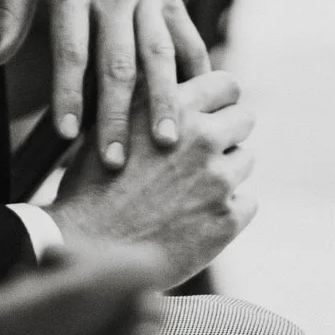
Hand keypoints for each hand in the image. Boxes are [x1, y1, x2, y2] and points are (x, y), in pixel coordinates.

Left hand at [0, 0, 209, 169]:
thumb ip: (11, 8)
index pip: (71, 49)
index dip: (69, 94)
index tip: (67, 136)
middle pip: (118, 63)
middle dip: (118, 116)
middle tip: (117, 161)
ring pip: (159, 53)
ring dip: (165, 100)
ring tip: (170, 140)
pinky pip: (184, 31)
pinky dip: (195, 65)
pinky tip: (201, 97)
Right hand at [52, 70, 256, 288]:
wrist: (87, 249)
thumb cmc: (92, 188)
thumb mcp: (115, 127)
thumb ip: (153, 104)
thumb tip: (180, 91)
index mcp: (174, 107)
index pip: (227, 85)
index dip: (220, 101)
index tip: (210, 116)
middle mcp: (201, 137)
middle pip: (245, 119)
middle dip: (227, 134)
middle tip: (203, 155)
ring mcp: (218, 179)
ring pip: (245, 160)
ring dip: (226, 172)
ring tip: (190, 190)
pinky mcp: (226, 219)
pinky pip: (247, 202)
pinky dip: (228, 210)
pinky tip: (196, 218)